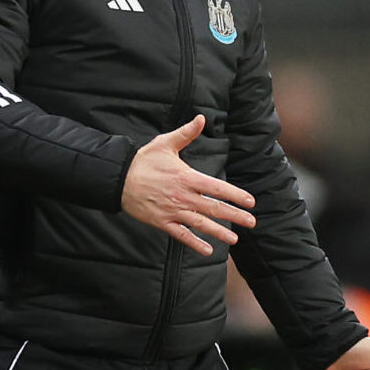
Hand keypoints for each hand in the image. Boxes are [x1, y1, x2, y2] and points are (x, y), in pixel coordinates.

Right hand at [121, 115, 255, 255]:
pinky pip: (181, 235)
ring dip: (219, 232)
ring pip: (200, 224)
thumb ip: (186, 133)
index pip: (217, 188)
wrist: (118, 179)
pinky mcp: (162, 222)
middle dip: (234, 215)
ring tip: (234, 239)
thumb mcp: (165, 143)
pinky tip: (207, 250)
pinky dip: (194, 243)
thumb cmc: (143, 160)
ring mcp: (172, 211)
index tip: (250, 201)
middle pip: (213, 208)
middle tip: (251, 222)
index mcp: (186, 177)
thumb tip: (201, 118)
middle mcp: (183, 196)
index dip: (235, 195)